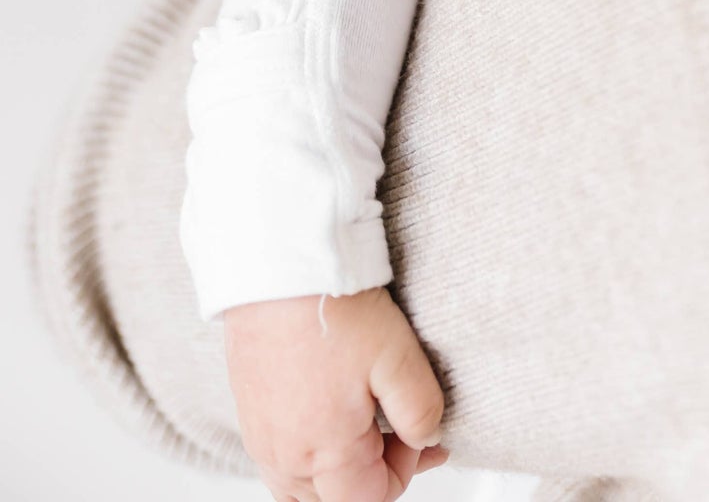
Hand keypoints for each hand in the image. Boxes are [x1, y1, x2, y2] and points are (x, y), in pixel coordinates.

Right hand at [223, 285, 448, 501]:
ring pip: (301, 486)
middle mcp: (284, 455)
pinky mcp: (248, 410)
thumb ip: (421, 412)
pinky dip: (307, 452)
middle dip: (372, 475)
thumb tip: (426, 438)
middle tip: (402, 433)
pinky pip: (277, 458)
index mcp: (323, 453)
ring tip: (365, 428)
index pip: (370, 499)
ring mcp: (260, 435)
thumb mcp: (398, 358)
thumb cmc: (332, 307)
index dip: (406, 472)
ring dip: (337, 470)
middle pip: (333, 499)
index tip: (421, 434)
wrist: (278, 265)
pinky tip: (328, 412)